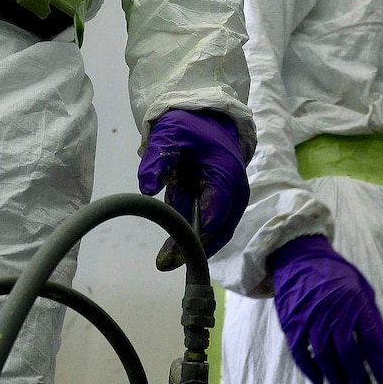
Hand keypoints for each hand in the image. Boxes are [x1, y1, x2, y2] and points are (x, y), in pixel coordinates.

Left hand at [138, 110, 248, 250]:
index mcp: (227, 174)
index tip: (177, 250)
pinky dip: (192, 239)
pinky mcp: (220, 206)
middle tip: (167, 262)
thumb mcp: (171, 133)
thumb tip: (147, 187)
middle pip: (220, 230)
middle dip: (195, 248)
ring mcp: (230, 201)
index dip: (198, 235)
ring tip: (165, 261)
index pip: (216, 212)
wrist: (207, 121)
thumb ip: (159, 158)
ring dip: (192, 247)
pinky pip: (209, 228)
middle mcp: (235, 192)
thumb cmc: (191, 127)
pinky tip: (171, 251)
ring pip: (215, 233)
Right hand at [269, 234, 382, 383]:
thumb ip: (372, 316)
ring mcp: (311, 320)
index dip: (381, 369)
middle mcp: (334, 314)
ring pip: (326, 359)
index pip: (373, 343)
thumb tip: (381, 349)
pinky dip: (310, 370)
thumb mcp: (362, 287)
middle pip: (349, 356)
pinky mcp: (292, 325)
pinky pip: (300, 354)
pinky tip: (320, 382)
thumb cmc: (336, 274)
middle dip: (361, 382)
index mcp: (356, 304)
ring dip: (338, 381)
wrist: (300, 257)